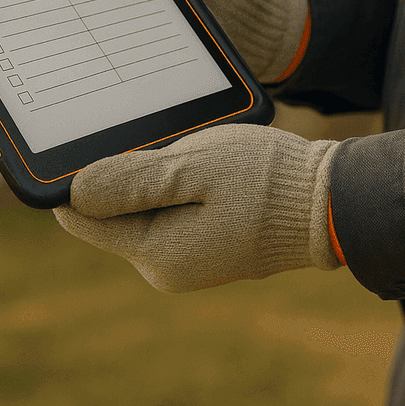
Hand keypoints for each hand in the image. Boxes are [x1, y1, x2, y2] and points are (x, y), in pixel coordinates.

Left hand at [54, 124, 341, 291]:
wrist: (332, 203)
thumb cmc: (265, 181)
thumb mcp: (192, 169)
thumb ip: (130, 182)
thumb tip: (73, 193)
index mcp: (156, 254)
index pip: (83, 219)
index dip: (73, 181)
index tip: (82, 143)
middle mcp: (167, 267)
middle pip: (113, 213)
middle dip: (123, 175)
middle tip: (156, 138)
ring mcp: (189, 260)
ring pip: (145, 208)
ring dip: (155, 176)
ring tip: (190, 151)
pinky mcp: (208, 247)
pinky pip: (174, 211)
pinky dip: (179, 184)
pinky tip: (206, 166)